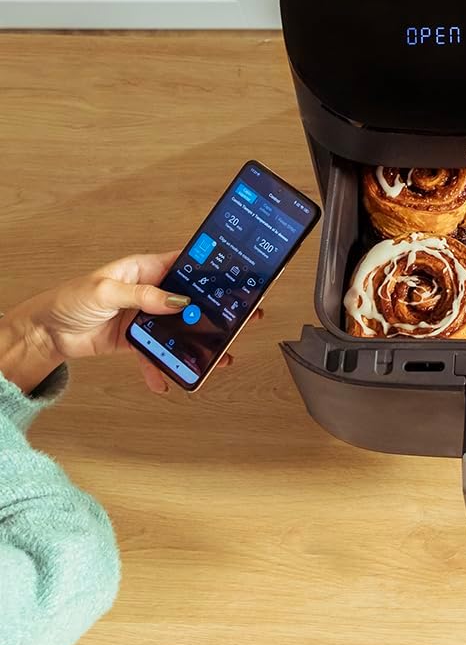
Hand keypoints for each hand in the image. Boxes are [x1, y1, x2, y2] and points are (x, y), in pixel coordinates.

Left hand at [4, 253, 254, 394]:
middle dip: (214, 310)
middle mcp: (151, 291)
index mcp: (146, 269)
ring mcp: (145, 316)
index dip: (211, 269)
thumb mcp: (105, 291)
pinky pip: (157, 352)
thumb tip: (176, 300)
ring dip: (195, 342)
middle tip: (241, 318)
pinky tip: (166, 380)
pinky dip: (162, 367)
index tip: (235, 278)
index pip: (186, 264)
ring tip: (216, 356)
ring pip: (179, 328)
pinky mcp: (136, 339)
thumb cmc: (69, 300)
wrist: (45, 334)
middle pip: (190, 298)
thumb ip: (142, 296)